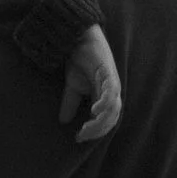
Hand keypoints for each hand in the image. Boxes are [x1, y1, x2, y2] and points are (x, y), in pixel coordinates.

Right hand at [61, 25, 121, 144]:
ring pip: (113, 109)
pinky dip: (105, 104)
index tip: (78, 139)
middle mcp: (112, 92)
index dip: (94, 132)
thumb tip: (63, 121)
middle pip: (112, 118)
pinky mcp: (109, 74)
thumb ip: (71, 103)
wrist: (78, 38)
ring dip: (101, 121)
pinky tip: (95, 111)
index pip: (106, 120)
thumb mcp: (73, 86)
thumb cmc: (79, 59)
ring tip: (87, 127)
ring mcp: (112, 82)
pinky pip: (112, 93)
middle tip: (82, 136)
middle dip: (97, 130)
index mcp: (105, 96)